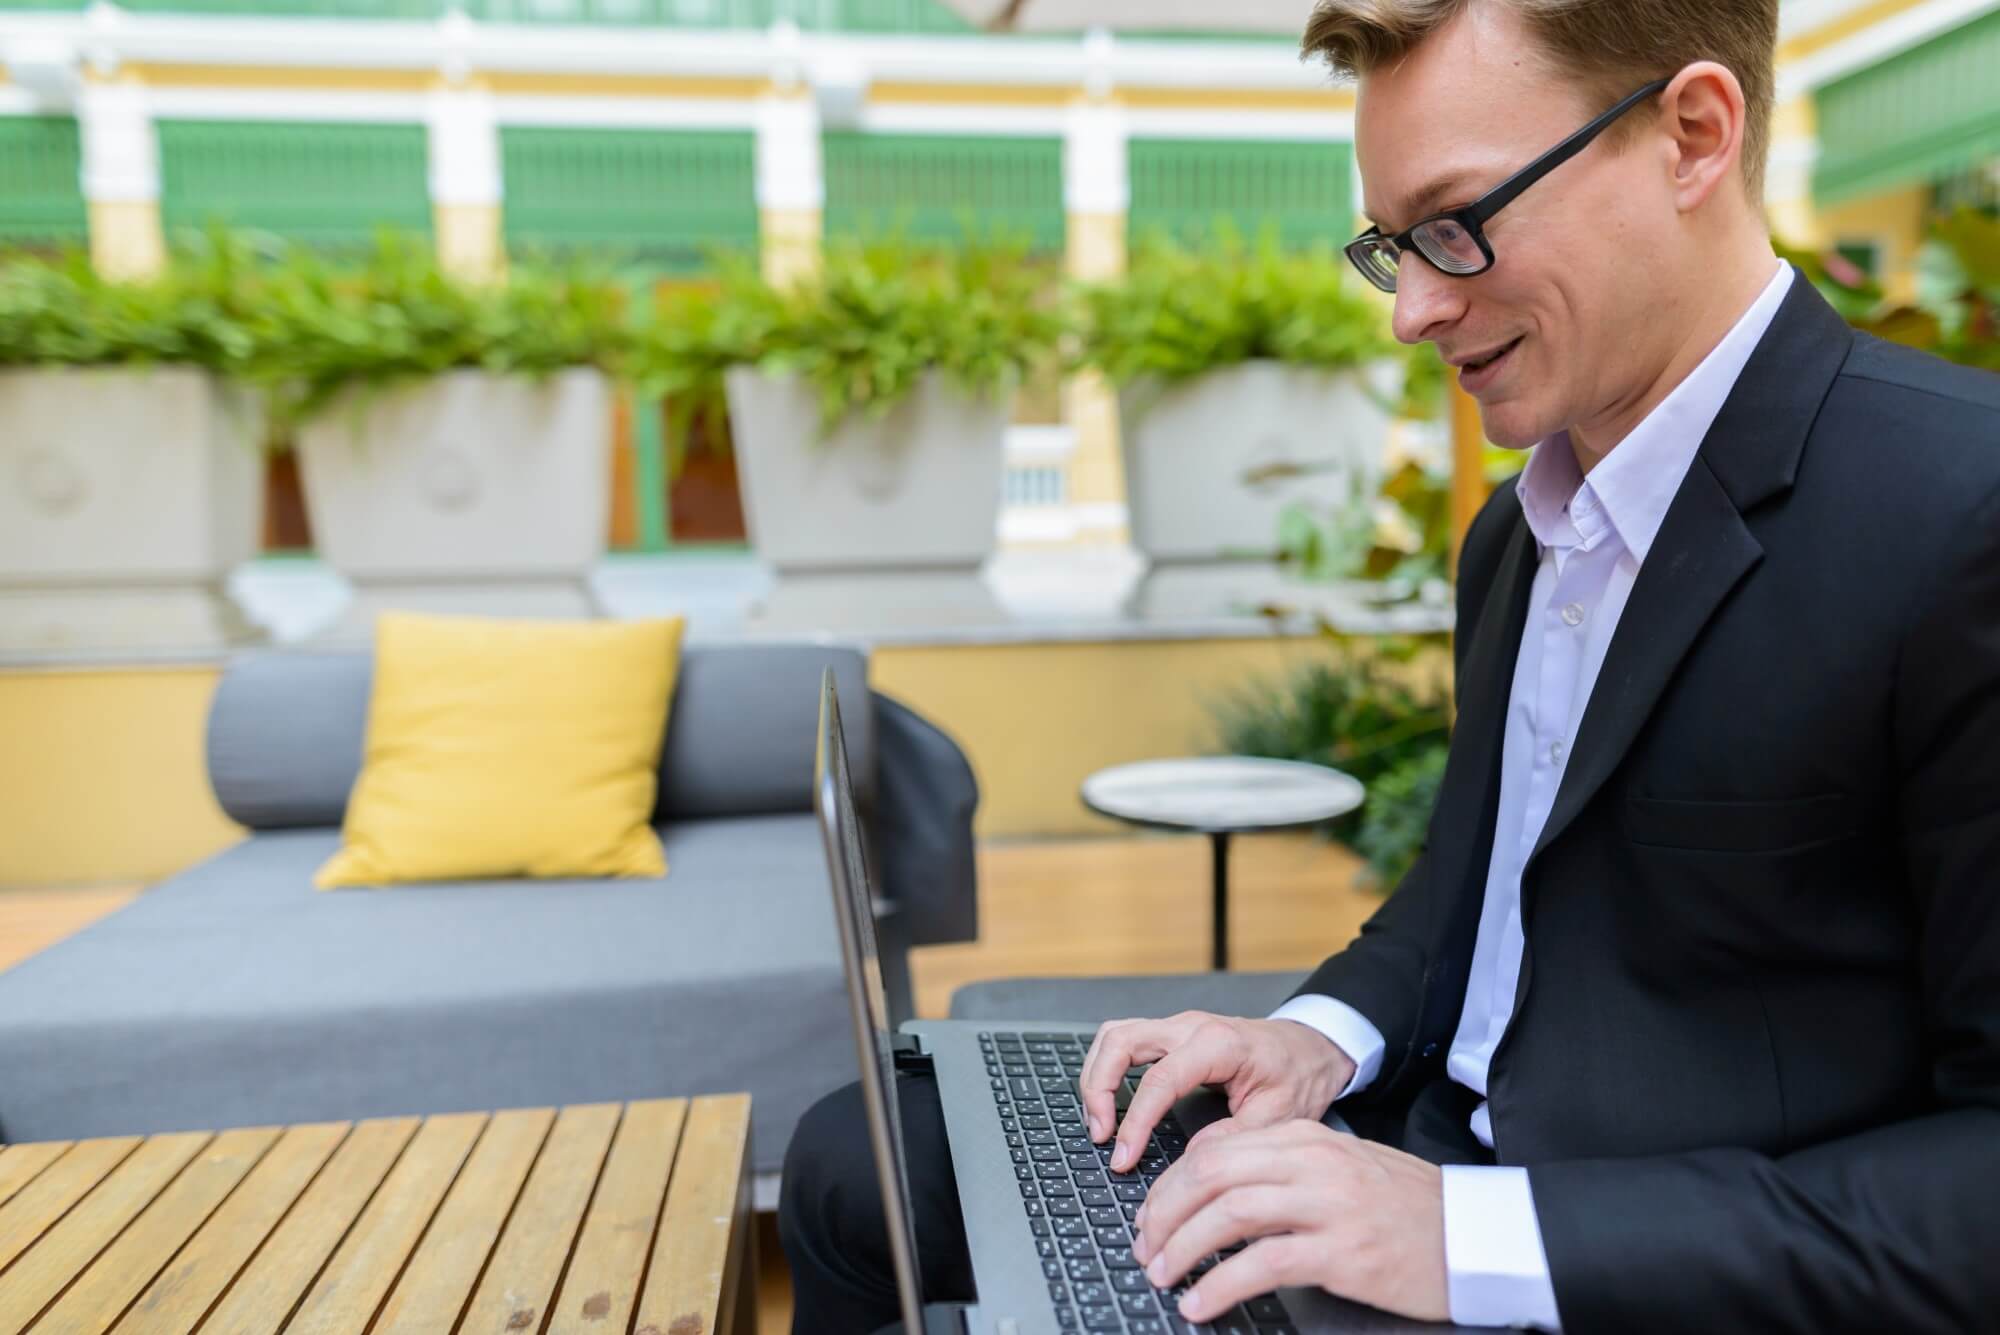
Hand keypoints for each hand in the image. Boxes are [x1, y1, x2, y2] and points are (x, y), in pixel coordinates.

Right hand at [1079, 1012, 1356, 1171]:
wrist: (1313, 1047)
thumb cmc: (1300, 1076)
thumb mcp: (1280, 1115)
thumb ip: (1234, 1138)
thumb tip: (1189, 1164)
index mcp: (1218, 1044)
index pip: (1159, 1079)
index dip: (1135, 1122)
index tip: (1123, 1157)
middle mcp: (1190, 1026)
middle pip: (1120, 1040)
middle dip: (1099, 1088)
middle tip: (1101, 1135)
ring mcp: (1178, 1026)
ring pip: (1115, 1035)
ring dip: (1097, 1076)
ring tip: (1100, 1123)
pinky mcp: (1173, 1035)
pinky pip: (1125, 1041)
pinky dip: (1108, 1069)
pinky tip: (1112, 1103)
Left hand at [1129, 1118, 1449, 1323]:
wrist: (1477, 1235)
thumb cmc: (1410, 1209)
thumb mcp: (1342, 1169)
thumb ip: (1284, 1171)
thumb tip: (1217, 1194)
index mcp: (1307, 1140)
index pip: (1216, 1150)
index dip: (1172, 1185)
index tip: (1152, 1215)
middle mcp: (1313, 1164)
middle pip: (1211, 1174)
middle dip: (1165, 1212)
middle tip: (1145, 1245)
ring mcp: (1328, 1206)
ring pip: (1228, 1214)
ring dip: (1183, 1247)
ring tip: (1162, 1274)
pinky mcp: (1342, 1252)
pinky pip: (1262, 1263)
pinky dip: (1220, 1284)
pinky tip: (1200, 1302)